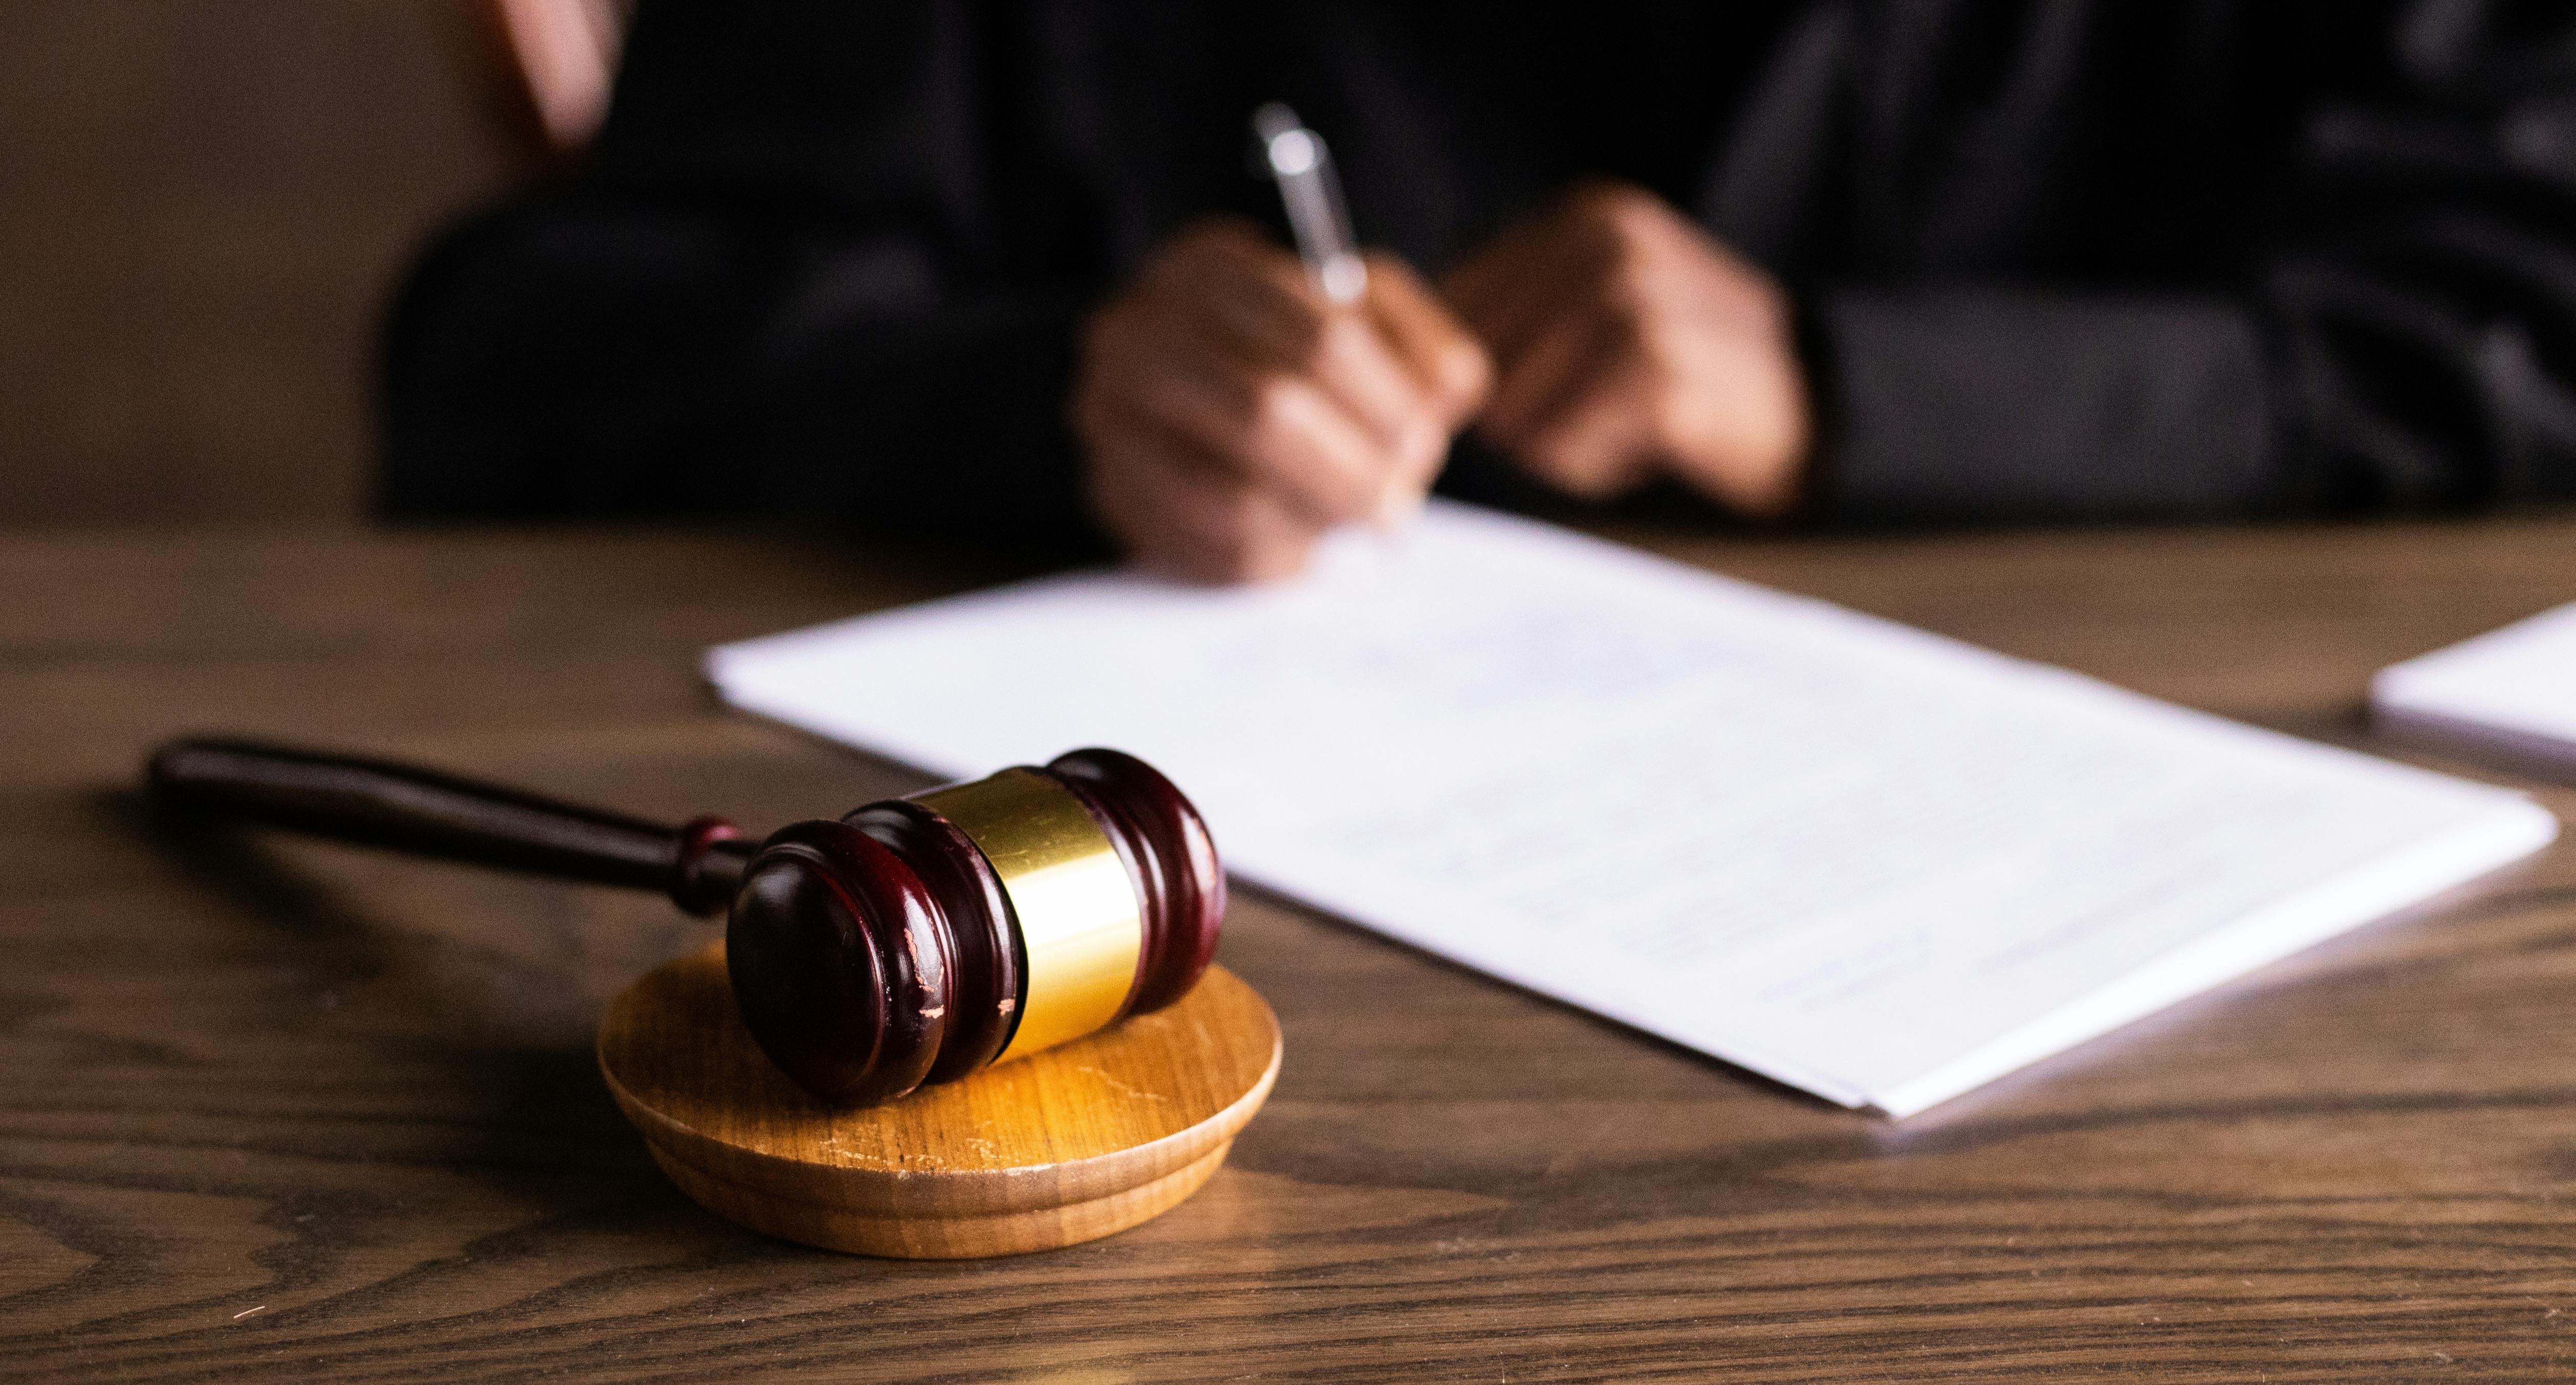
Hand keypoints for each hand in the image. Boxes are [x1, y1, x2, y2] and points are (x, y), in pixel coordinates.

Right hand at [1071, 218, 1489, 582]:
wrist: (1190, 385)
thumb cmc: (1297, 349)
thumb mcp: (1367, 315)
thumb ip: (1420, 344)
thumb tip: (1442, 399)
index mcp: (1207, 267)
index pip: (1320, 337)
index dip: (1386, 404)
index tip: (1422, 443)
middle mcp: (1136, 332)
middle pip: (1268, 413)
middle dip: (1353, 472)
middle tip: (1397, 506)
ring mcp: (1109, 415)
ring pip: (1233, 496)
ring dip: (1316, 523)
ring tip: (1354, 525)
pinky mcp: (1110, 491)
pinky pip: (1205, 550)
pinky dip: (1275, 561)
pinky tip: (1304, 547)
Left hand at [1442, 182, 1810, 517]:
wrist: (1819, 407)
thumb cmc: (1694, 370)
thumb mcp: (1611, 302)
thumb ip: (1520, 310)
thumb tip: (1408, 365)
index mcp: (1586, 217)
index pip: (1456, 305)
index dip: (1478, 373)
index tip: (1544, 390)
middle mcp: (1606, 244)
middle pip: (1476, 365)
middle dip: (1521, 413)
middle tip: (1601, 412)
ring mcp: (1633, 303)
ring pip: (1513, 414)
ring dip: (1559, 445)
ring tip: (1629, 424)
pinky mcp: (1655, 373)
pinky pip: (1561, 450)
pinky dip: (1595, 468)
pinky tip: (1652, 446)